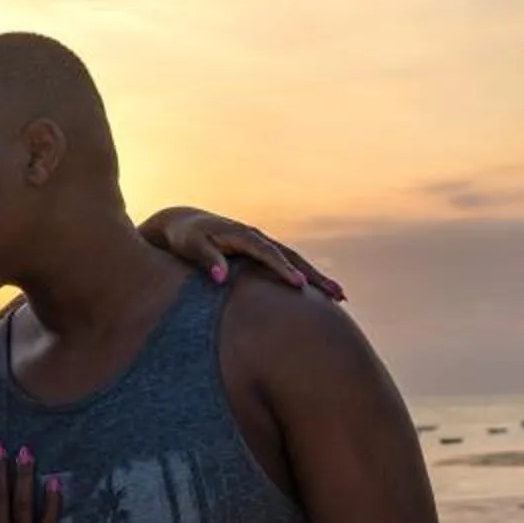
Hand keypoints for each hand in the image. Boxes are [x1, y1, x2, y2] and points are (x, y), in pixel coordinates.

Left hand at [137, 206, 344, 299]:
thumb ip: (207, 259)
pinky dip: (305, 277)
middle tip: (337, 294)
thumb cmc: (185, 238)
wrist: (183, 225)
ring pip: (296, 261)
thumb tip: (221, 278)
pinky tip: (320, 295)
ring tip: (340, 297)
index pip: (268, 253)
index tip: (300, 286)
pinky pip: (288, 265)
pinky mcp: (261, 254)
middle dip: (314, 275)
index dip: (283, 269)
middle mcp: (257, 238)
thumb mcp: (191, 246)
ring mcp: (262, 245)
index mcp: (243, 235)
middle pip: (292, 257)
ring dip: (317, 278)